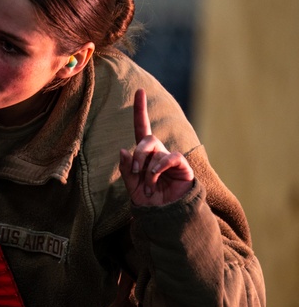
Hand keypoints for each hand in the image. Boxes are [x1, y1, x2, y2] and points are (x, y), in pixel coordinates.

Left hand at [119, 89, 193, 205]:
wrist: (164, 216)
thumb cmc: (148, 201)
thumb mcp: (131, 186)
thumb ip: (126, 169)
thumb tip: (123, 150)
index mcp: (144, 155)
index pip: (141, 127)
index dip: (140, 110)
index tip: (139, 91)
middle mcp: (158, 153)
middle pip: (147, 138)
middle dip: (138, 154)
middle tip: (136, 172)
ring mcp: (171, 159)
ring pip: (157, 151)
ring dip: (148, 171)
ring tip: (148, 187)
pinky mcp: (183, 166)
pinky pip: (171, 158)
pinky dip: (159, 168)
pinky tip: (156, 180)